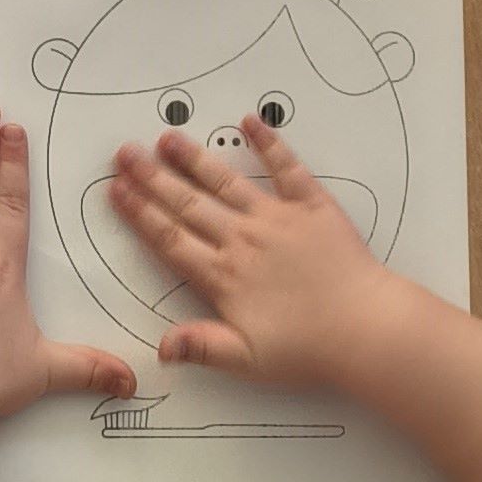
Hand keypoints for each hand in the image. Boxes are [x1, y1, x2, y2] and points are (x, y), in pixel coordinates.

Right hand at [106, 116, 402, 386]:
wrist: (365, 328)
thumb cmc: (308, 349)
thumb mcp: (247, 360)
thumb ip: (201, 347)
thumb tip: (160, 347)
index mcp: (224, 276)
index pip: (170, 239)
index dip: (140, 214)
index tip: (116, 190)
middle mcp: (243, 240)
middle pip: (188, 204)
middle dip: (153, 178)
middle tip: (125, 152)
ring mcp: (276, 218)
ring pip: (226, 181)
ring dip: (194, 158)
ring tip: (168, 138)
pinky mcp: (311, 206)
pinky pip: (286, 168)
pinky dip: (268, 143)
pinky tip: (249, 122)